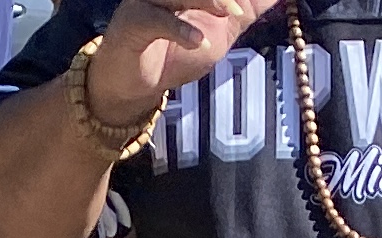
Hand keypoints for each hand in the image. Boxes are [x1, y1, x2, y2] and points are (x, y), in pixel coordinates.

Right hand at [98, 0, 256, 111]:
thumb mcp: (222, 32)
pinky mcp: (132, 21)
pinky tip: (198, 41)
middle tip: (244, 7)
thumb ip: (248, 11)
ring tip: (232, 14)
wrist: (133, 86)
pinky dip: (180, 29)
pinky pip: (156, 19)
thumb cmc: (174, 54)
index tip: (248, 6)